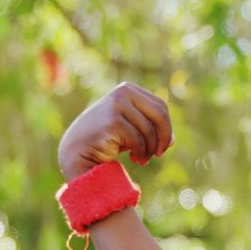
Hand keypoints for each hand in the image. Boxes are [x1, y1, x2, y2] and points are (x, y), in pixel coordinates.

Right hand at [58, 82, 173, 180]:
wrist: (77, 152)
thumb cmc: (105, 141)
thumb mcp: (131, 131)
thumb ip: (150, 130)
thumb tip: (172, 140)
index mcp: (128, 89)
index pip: (160, 106)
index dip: (167, 128)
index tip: (164, 146)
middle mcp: (122, 92)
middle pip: (160, 114)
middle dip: (164, 137)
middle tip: (160, 154)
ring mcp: (116, 105)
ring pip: (149, 130)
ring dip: (149, 150)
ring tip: (142, 160)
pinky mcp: (112, 120)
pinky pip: (138, 140)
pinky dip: (140, 153)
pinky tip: (133, 159)